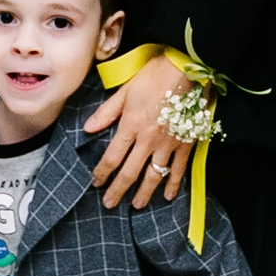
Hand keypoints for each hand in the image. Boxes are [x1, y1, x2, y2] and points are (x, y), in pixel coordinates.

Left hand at [83, 54, 192, 208]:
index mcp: (131, 126)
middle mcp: (148, 140)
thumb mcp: (125, 90)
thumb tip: (88, 128)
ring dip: (145, 193)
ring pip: (154, 175)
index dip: (102, 173)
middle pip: (130, 172)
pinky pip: (179, 169)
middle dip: (118, 190)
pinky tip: (169, 195)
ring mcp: (168, 144)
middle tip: (110, 204)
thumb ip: (107, 112)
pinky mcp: (186, 143)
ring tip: (137, 205)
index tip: (96, 183)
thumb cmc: (155, 75)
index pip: (112, 157)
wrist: (187, 69)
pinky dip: (174, 184)